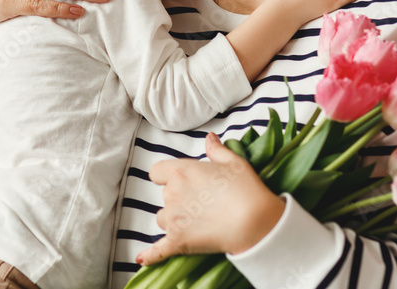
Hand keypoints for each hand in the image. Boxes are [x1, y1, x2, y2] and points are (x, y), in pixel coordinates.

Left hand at [136, 133, 285, 265]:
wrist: (254, 222)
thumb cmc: (245, 189)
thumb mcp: (233, 162)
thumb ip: (216, 149)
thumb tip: (209, 138)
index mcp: (181, 172)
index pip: (157, 171)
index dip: (166, 175)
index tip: (179, 179)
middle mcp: (172, 194)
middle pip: (164, 195)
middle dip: (178, 198)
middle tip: (202, 201)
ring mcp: (173, 219)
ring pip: (163, 218)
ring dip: (174, 219)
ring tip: (197, 222)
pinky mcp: (178, 241)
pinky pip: (157, 249)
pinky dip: (149, 254)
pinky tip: (141, 258)